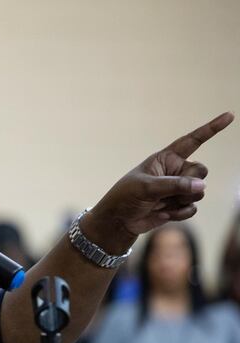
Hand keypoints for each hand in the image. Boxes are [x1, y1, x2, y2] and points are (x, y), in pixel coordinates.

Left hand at [85, 112, 234, 252]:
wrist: (119, 220)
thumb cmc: (126, 197)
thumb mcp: (146, 187)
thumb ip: (174, 185)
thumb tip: (202, 186)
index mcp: (166, 158)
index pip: (192, 141)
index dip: (211, 129)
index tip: (229, 116)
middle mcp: (175, 171)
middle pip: (201, 171)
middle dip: (189, 183)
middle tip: (166, 191)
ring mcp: (179, 188)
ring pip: (200, 192)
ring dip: (181, 201)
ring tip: (159, 203)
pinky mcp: (179, 204)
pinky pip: (193, 208)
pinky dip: (179, 213)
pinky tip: (163, 213)